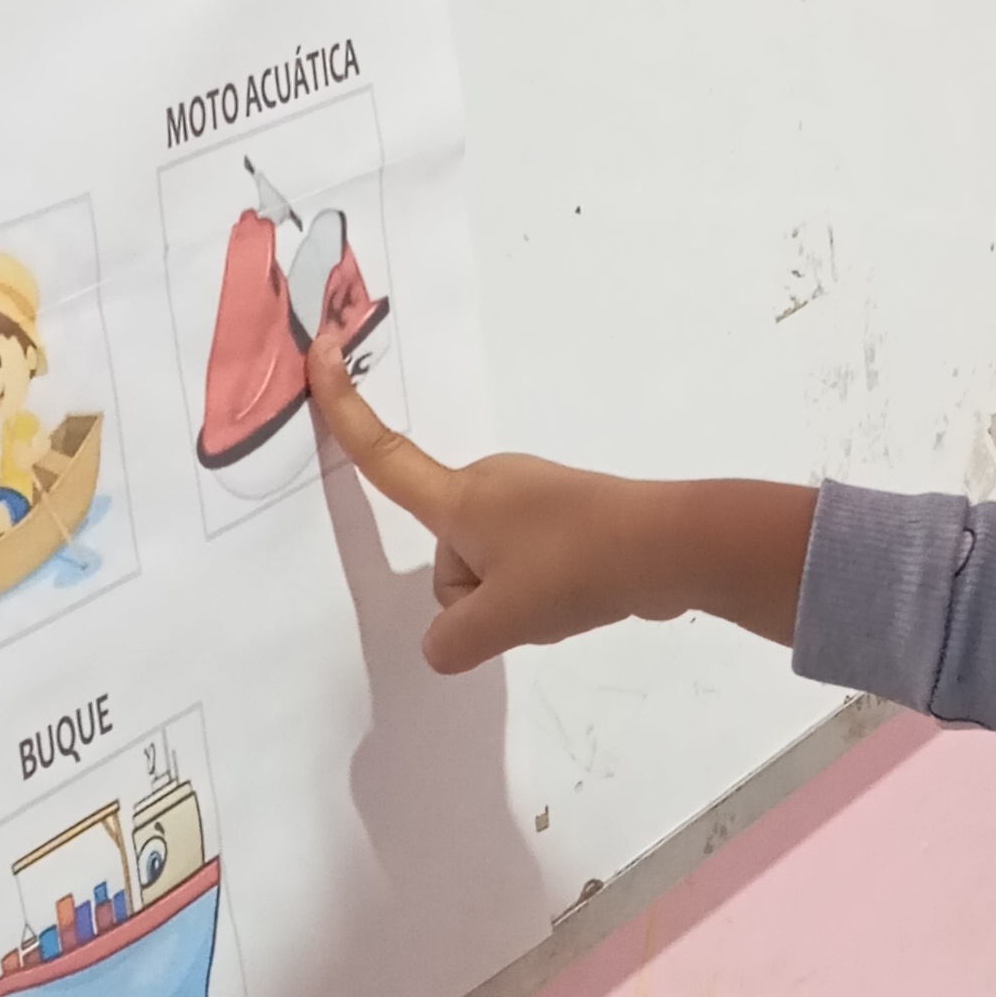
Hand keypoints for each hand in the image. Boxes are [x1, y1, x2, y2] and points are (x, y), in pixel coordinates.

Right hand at [307, 339, 816, 673]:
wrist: (674, 547)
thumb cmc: (578, 568)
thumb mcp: (501, 619)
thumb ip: (452, 640)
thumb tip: (444, 645)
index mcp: (462, 499)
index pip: (385, 455)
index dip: (345, 408)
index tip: (321, 351)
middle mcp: (490, 486)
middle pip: (448, 557)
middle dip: (476, 595)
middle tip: (531, 602)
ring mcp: (532, 501)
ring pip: (491, 572)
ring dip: (518, 601)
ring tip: (566, 600)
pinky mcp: (568, 520)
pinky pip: (531, 572)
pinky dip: (548, 594)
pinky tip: (585, 598)